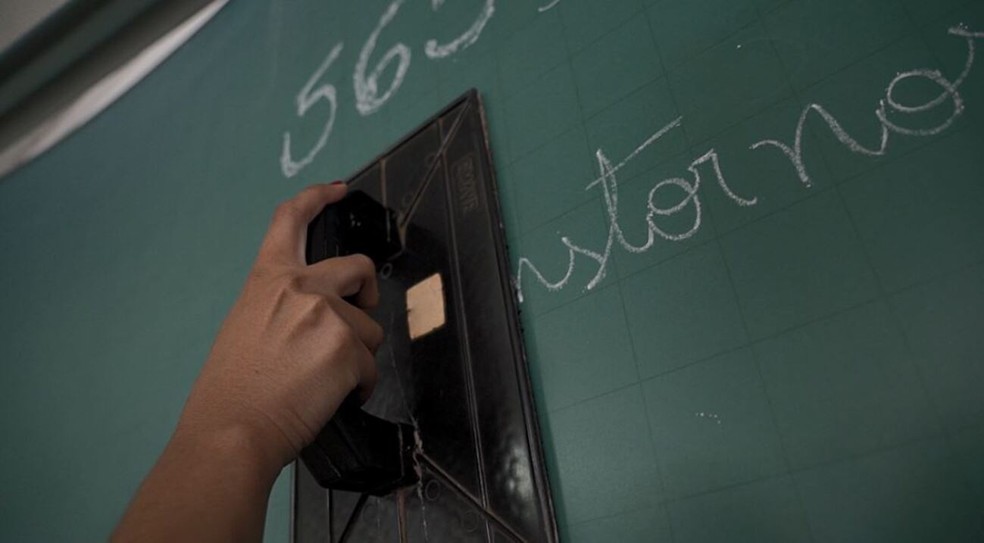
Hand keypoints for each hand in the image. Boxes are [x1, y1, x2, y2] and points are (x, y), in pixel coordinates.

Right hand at [177, 183, 382, 469]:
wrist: (232, 431)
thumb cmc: (231, 390)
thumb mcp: (245, 326)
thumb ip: (280, 306)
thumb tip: (311, 315)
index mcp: (268, 279)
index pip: (290, 219)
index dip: (317, 197)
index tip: (336, 190)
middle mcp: (300, 288)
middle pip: (358, 267)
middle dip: (366, 292)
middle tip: (357, 317)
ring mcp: (327, 316)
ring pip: (369, 330)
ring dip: (357, 356)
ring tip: (325, 382)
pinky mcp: (348, 349)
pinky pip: (371, 366)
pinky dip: (360, 385)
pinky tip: (337, 397)